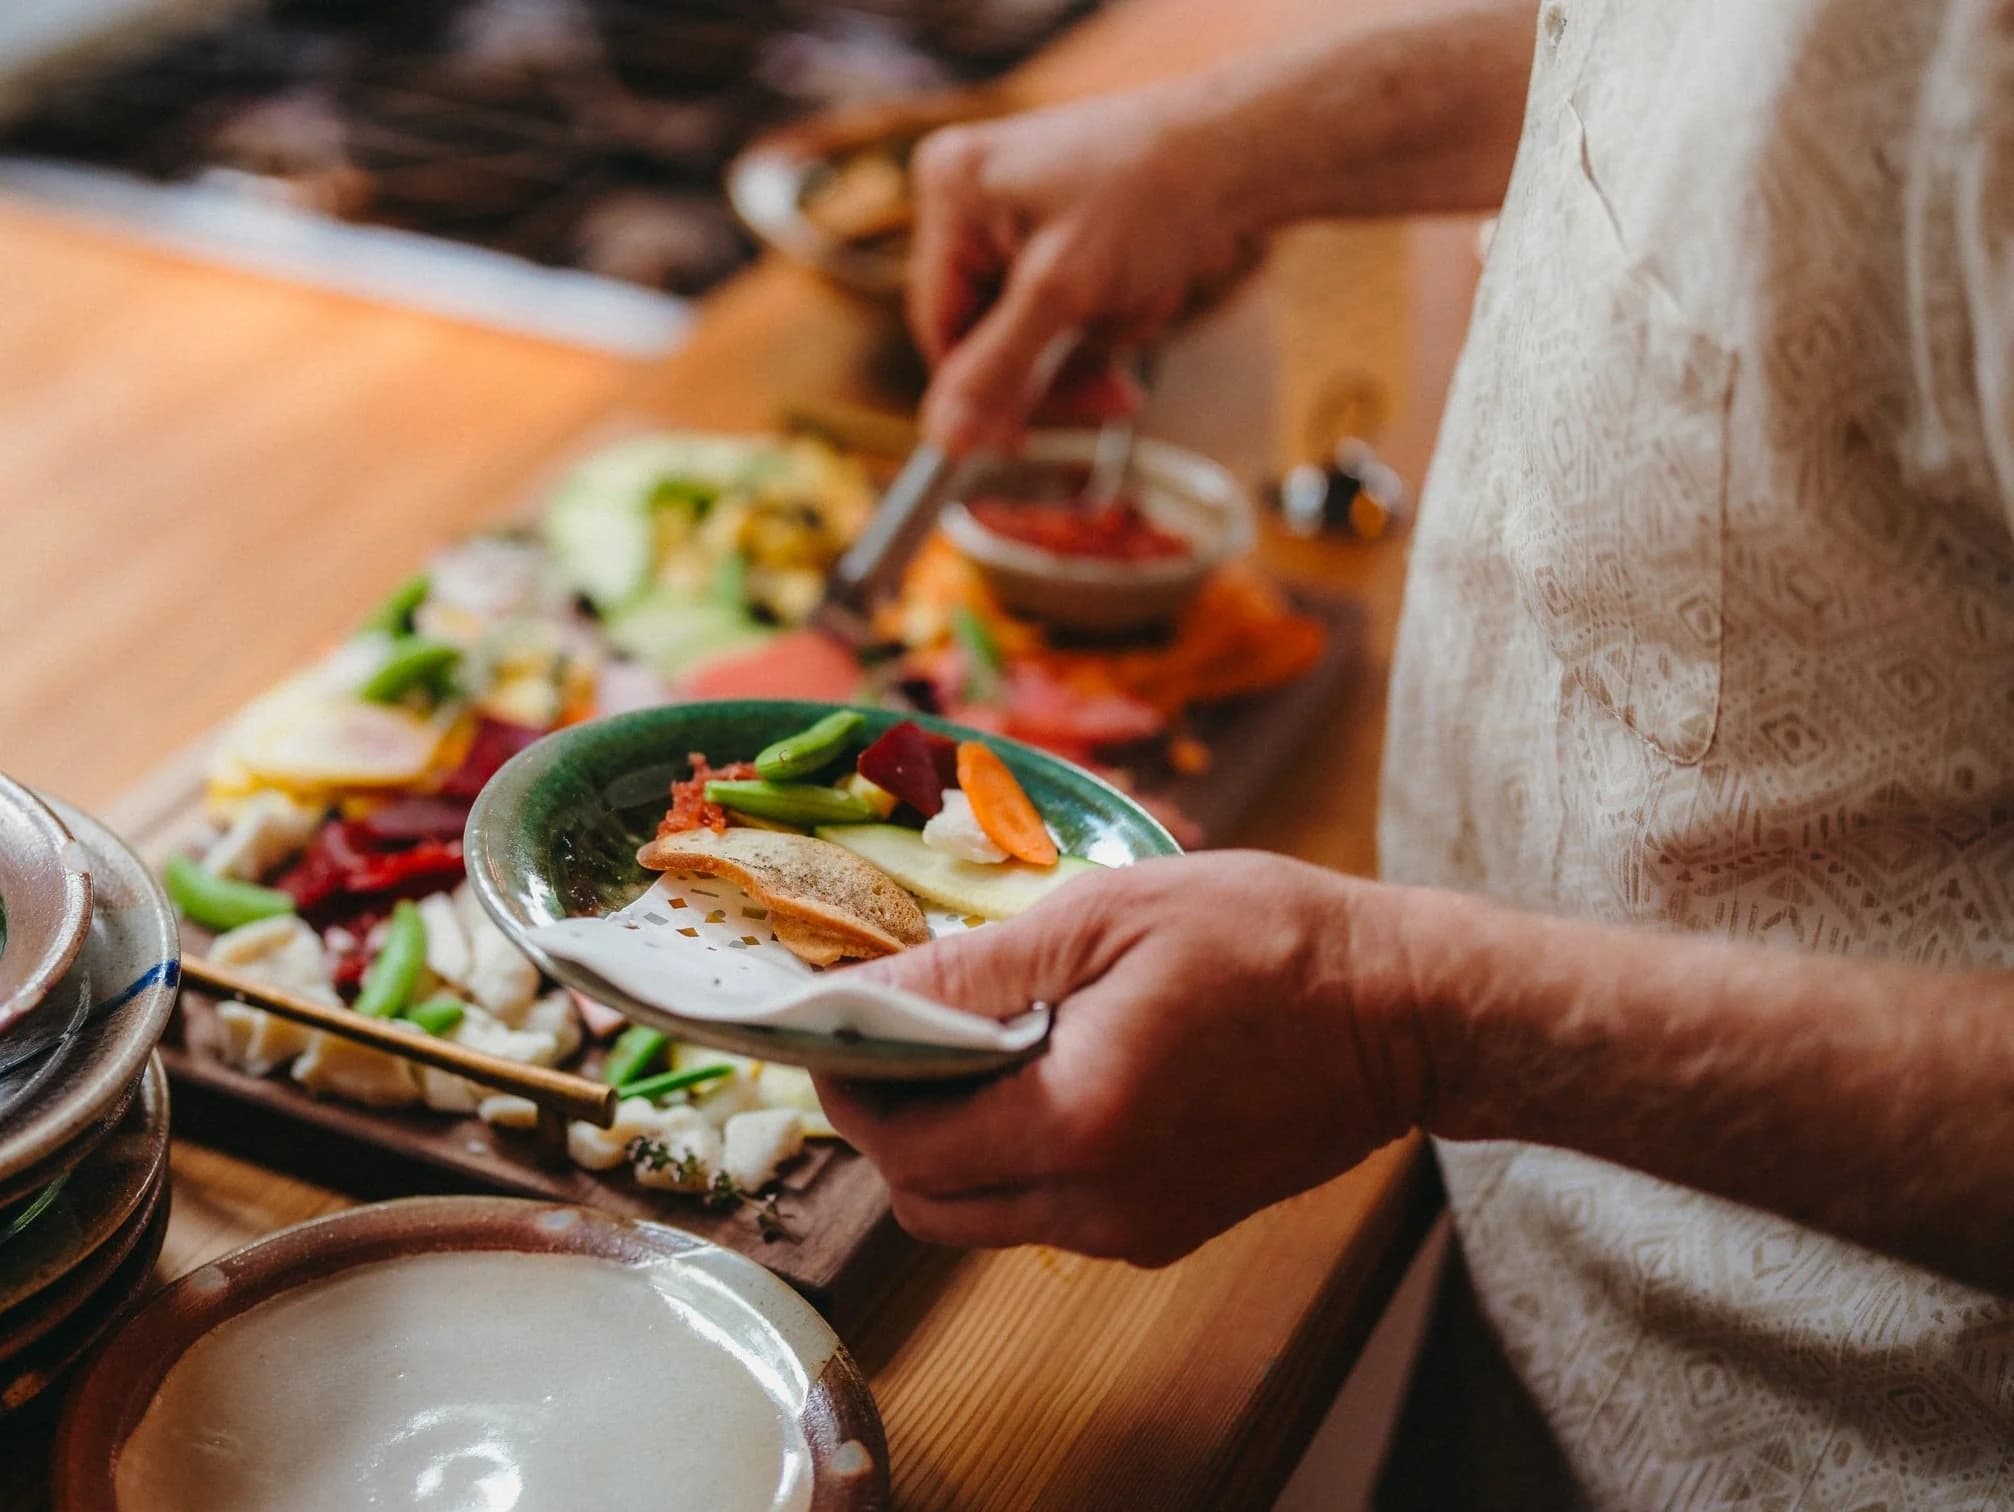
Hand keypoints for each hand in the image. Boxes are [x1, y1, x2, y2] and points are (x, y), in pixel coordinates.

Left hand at [814, 853, 1428, 1264]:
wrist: (1403, 1011)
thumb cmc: (1267, 938)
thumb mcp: (1107, 917)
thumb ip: (972, 970)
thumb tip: (862, 994)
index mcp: (1076, 1123)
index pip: (903, 1141)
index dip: (846, 1083)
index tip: (829, 1022)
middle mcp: (1097, 1204)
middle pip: (926, 1199)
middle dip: (885, 1122)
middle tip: (888, 1035)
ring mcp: (1135, 1228)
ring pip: (980, 1214)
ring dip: (946, 1143)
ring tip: (964, 1047)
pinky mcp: (1166, 1228)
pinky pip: (1044, 1211)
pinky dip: (1011, 1156)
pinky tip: (1039, 1074)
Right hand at [907, 84, 1260, 453]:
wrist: (1240, 151)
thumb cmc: (1152, 193)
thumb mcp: (1063, 291)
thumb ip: (997, 368)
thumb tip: (941, 438)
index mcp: (951, 191)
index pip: (939, 326)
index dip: (979, 391)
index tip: (1021, 442)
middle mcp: (974, 197)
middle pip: (988, 332)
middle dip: (1058, 358)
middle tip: (1114, 395)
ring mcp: (1018, 213)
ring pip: (1035, 329)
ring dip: (1094, 338)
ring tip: (1144, 299)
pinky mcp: (1062, 229)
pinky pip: (1067, 309)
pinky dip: (1110, 318)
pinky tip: (1150, 289)